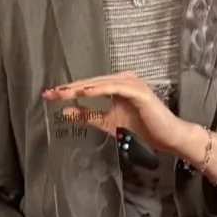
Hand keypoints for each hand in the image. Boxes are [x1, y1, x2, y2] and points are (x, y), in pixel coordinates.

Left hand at [43, 72, 183, 158]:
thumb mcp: (107, 122)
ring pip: (101, 83)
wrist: (167, 136)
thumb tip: (65, 111)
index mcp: (116, 85)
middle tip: (50, 93)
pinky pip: (116, 88)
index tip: (49, 96)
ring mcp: (132, 84)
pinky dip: (100, 89)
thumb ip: (88, 115)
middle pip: (91, 82)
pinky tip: (86, 92)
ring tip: (63, 92)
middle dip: (70, 88)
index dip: (68, 91)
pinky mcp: (139, 92)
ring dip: (81, 87)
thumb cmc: (142, 128)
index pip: (88, 86)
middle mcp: (124, 80)